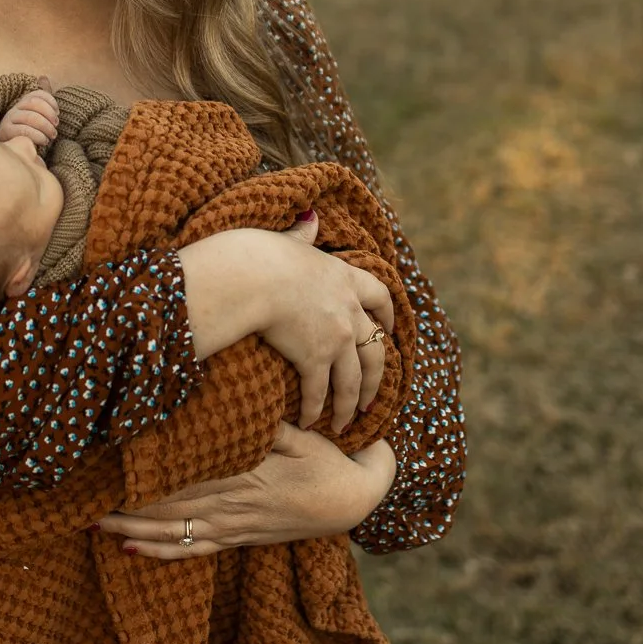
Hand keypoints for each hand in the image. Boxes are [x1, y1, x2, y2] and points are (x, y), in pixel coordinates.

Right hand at [0, 84, 59, 150]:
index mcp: (24, 102)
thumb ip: (42, 98)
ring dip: (45, 126)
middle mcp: (15, 108)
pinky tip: (43, 141)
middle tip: (56, 126)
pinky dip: (37, 135)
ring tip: (52, 136)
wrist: (15, 152)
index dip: (50, 101)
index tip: (58, 113)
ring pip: (30, 117)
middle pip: (34, 103)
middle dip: (49, 114)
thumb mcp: (38, 116)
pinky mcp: (5, 131)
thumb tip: (43, 77)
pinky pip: (23, 130)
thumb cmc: (29, 133)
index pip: (38, 94)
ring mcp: (9, 119)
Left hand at [98, 426, 396, 558]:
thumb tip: (232, 409)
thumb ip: (265, 424)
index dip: (148, 474)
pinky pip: (193, 550)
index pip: (187, 476)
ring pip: (173, 531)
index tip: (112, 466)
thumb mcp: (300, 434)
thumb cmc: (327, 460)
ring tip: (92, 524)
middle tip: (82, 499)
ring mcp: (234, 527)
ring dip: (132, 529)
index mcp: (246, 476)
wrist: (357, 501)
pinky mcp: (239, 539)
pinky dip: (161, 551)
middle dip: (125, 503)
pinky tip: (130, 549)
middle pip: (169, 506)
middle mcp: (234, 505)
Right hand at [263, 225, 394, 431]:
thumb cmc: (261, 254)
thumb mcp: (290, 240)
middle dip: (376, 379)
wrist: (252, 276)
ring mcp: (336, 337)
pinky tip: (310, 423)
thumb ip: (303, 234)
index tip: (390, 329)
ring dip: (350, 405)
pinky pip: (320, 393)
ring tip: (345, 424)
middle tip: (373, 399)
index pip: (380, 295)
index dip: (387, 314)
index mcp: (345, 278)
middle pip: (375, 351)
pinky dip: (316, 410)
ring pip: (353, 380)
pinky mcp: (315, 359)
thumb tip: (310, 219)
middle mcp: (349, 310)